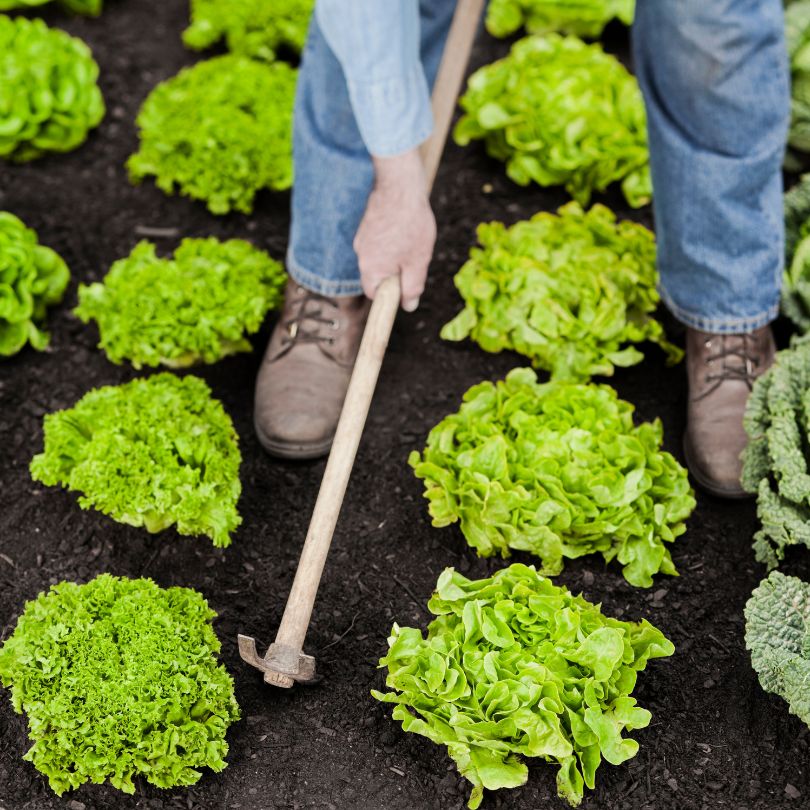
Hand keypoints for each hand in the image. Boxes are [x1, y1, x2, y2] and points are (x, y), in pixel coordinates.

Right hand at [353, 148, 435, 311]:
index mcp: (370, 268)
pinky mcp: (367, 222)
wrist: (400, 184)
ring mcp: (362, 237)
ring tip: (413, 239)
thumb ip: (412, 287)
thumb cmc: (411, 224)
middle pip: (377, 274)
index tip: (405, 288)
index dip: (391, 295)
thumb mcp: (417, 261)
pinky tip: (407, 227)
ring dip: (396, 254)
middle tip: (416, 258)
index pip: (374, 294)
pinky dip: (393, 239)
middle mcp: (360, 254)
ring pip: (380, 256)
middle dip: (396, 272)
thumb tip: (409, 306)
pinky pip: (380, 240)